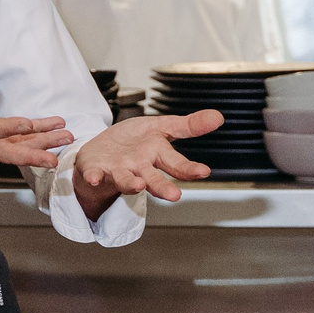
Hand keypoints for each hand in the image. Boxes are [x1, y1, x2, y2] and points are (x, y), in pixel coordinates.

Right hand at [0, 46, 73, 169]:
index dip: (7, 128)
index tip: (27, 123)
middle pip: (5, 151)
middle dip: (34, 151)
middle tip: (59, 148)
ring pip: (11, 149)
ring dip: (39, 145)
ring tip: (65, 137)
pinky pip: (9, 144)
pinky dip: (30, 141)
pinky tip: (48, 134)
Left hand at [72, 111, 223, 202]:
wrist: (101, 151)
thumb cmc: (133, 142)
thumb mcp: (162, 128)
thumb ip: (188, 126)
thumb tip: (219, 117)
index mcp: (156, 156)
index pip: (176, 164)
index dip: (189, 169)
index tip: (203, 172)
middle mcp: (139, 168)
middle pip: (153, 178)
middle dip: (163, 187)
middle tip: (175, 195)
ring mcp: (118, 170)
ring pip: (126, 179)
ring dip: (131, 183)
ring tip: (138, 186)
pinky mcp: (96, 169)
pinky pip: (95, 174)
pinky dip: (94, 177)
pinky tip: (94, 178)